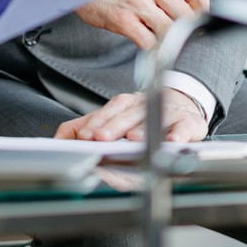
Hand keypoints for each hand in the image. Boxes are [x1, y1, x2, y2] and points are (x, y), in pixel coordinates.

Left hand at [53, 89, 208, 143]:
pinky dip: (178, 135)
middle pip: (127, 115)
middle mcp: (143, 106)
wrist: (182, 105)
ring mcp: (166, 113)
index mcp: (124, 104)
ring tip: (133, 139)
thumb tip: (58, 140)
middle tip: (102, 138)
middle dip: (113, 126)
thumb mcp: (112, 117)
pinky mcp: (188, 123)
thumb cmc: (142, 116)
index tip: (85, 136)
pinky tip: (171, 142)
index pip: (107, 111)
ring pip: (154, 119)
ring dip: (143, 129)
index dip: (96, 123)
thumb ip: (84, 126)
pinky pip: (184, 128)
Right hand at [71, 0, 208, 48]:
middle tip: (181, 37)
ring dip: (167, 39)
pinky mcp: (123, 19)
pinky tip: (144, 39)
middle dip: (185, 30)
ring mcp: (138, 2)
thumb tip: (192, 7)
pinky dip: (150, 46)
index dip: (202, 14)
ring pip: (170, 32)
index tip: (199, 24)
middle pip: (186, 17)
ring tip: (161, 38)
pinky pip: (148, 42)